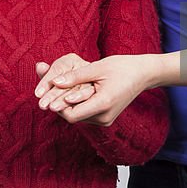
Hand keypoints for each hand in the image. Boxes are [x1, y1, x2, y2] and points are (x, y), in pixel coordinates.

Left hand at [38, 55, 157, 126]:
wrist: (142, 74)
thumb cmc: (121, 67)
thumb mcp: (97, 68)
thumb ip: (75, 76)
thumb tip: (54, 82)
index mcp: (103, 104)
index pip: (71, 114)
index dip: (57, 106)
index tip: (45, 95)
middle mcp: (104, 117)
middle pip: (72, 116)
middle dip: (58, 104)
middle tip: (44, 90)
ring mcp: (105, 120)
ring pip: (77, 116)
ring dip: (66, 105)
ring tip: (55, 90)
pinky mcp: (105, 118)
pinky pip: (84, 114)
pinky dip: (75, 105)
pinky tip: (69, 93)